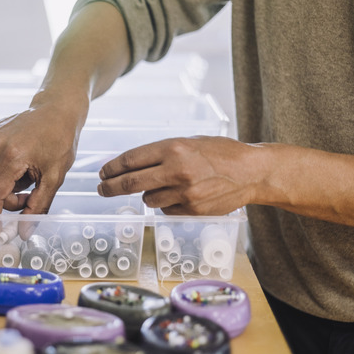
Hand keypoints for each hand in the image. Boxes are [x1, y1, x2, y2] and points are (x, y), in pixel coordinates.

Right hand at [0, 102, 81, 215]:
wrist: (57, 109)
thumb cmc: (60, 140)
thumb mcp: (55, 177)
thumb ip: (38, 207)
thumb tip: (23, 232)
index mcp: (12, 155)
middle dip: (8, 200)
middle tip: (29, 195)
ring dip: (5, 185)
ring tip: (27, 174)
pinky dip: (2, 170)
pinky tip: (19, 160)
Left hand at [97, 136, 262, 214]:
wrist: (251, 172)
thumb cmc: (220, 153)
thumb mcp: (190, 142)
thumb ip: (162, 153)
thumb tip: (131, 165)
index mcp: (174, 148)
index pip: (131, 159)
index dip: (112, 168)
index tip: (103, 173)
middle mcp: (176, 170)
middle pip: (131, 183)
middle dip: (110, 187)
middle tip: (101, 189)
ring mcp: (184, 192)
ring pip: (148, 199)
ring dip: (147, 195)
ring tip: (162, 187)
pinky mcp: (192, 209)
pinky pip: (166, 210)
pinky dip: (167, 204)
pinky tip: (181, 195)